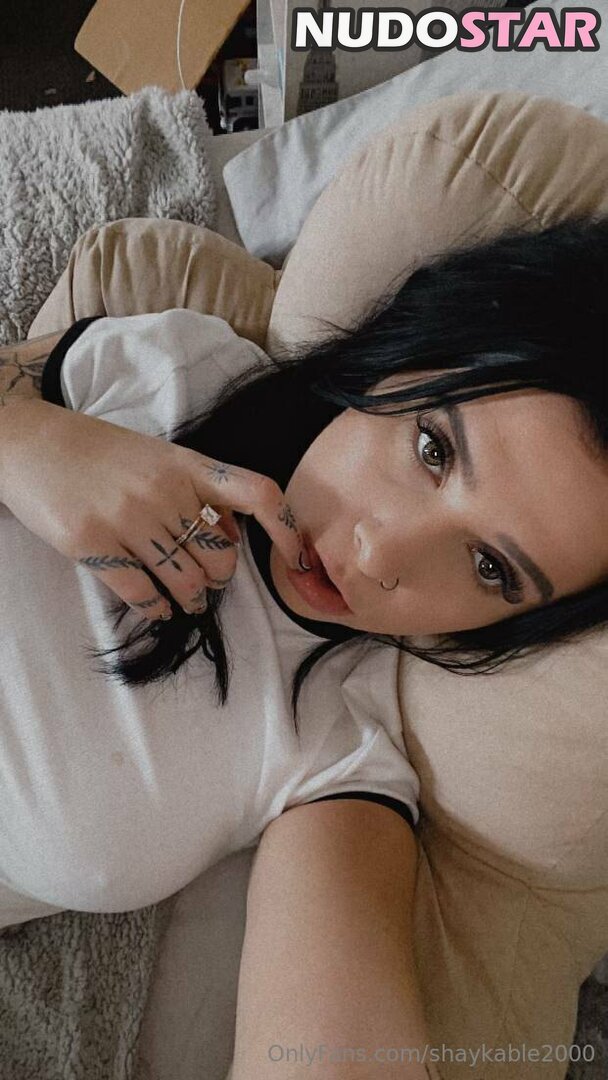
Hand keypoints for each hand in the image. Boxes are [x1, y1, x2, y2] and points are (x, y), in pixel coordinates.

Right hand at [0, 399, 309, 620]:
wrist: (31, 444)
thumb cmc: (97, 452)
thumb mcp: (156, 457)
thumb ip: (197, 490)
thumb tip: (233, 536)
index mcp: (187, 464)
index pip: (257, 493)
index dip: (286, 530)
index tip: (299, 559)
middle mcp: (165, 491)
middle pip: (221, 558)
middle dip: (217, 579)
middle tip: (203, 582)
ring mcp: (130, 518)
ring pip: (185, 582)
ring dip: (189, 600)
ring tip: (182, 600)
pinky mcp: (95, 545)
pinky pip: (143, 595)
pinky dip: (156, 609)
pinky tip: (153, 605)